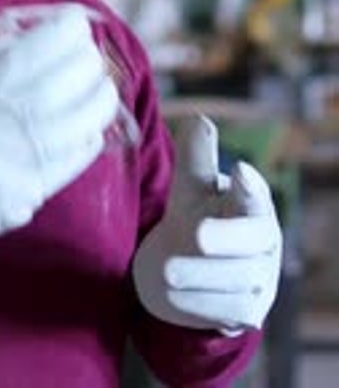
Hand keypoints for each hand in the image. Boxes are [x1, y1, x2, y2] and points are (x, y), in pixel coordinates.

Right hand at [0, 4, 117, 297]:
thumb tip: (47, 33)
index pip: (48, 43)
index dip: (71, 27)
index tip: (77, 23)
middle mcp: (5, 119)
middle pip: (76, 76)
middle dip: (89, 58)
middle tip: (88, 56)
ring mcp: (22, 159)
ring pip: (88, 117)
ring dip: (101, 95)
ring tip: (100, 87)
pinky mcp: (33, 192)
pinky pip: (79, 156)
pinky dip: (90, 133)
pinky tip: (88, 125)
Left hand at [133, 114, 281, 333]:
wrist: (186, 269)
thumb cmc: (196, 215)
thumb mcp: (191, 187)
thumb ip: (196, 156)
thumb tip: (200, 120)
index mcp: (252, 203)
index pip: (256, 194)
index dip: (251, 184)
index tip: (240, 170)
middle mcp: (264, 242)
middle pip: (252, 241)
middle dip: (225, 238)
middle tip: (196, 234)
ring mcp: (261, 278)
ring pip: (235, 281)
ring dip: (198, 275)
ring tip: (167, 270)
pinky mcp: (248, 312)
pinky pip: (224, 311)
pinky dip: (195, 303)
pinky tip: (173, 291)